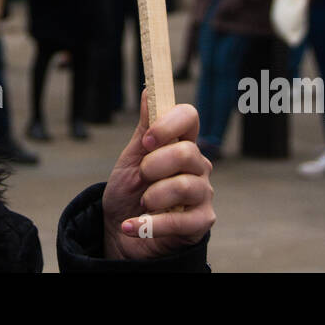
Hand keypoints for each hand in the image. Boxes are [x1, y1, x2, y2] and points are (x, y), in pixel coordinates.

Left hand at [102, 93, 214, 260]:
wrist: (121, 233)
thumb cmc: (129, 192)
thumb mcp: (130, 159)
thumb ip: (144, 130)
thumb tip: (147, 91)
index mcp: (181, 143)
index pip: (189, 117)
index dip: (168, 125)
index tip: (147, 141)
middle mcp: (198, 166)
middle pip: (187, 152)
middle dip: (154, 165)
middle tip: (141, 177)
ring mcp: (202, 194)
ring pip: (185, 186)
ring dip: (153, 196)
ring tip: (142, 203)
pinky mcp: (202, 223)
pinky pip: (181, 221)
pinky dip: (150, 225)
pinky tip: (131, 225)